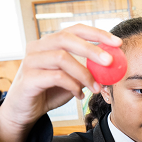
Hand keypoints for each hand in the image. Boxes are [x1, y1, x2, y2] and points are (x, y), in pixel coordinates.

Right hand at [0, 24, 121, 141]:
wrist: (25, 111)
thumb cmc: (48, 91)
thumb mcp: (72, 79)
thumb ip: (87, 71)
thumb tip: (112, 68)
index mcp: (50, 43)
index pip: (75, 29)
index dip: (97, 33)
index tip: (116, 42)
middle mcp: (38, 47)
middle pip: (66, 38)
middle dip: (91, 49)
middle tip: (109, 61)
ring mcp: (31, 61)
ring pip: (62, 58)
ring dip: (84, 73)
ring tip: (95, 87)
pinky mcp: (28, 78)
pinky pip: (56, 77)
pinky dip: (72, 85)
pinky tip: (79, 94)